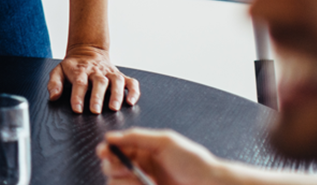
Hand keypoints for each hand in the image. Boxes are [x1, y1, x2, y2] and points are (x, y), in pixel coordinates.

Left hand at [48, 44, 139, 113]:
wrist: (88, 50)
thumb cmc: (73, 66)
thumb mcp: (59, 71)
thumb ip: (54, 83)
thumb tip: (53, 96)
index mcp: (80, 71)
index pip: (79, 83)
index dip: (78, 96)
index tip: (77, 109)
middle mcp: (97, 72)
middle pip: (99, 82)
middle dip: (97, 97)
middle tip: (95, 110)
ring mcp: (110, 73)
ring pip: (117, 81)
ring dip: (116, 94)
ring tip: (114, 108)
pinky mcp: (121, 76)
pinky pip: (131, 82)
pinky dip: (134, 91)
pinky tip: (131, 101)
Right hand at [97, 129, 232, 184]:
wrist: (211, 184)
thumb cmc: (193, 161)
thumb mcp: (165, 141)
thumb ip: (136, 137)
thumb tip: (110, 137)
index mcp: (142, 149)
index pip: (114, 148)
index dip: (107, 151)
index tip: (106, 154)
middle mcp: (139, 166)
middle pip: (110, 167)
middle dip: (114, 167)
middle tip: (130, 170)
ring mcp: (142, 182)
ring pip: (116, 183)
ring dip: (124, 182)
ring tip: (143, 181)